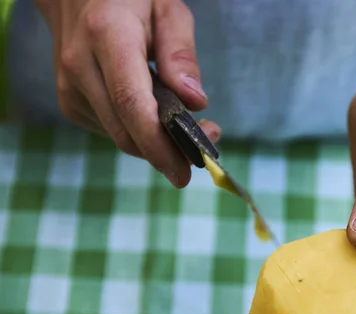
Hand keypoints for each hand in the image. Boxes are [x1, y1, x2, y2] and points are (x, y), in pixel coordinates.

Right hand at [34, 0, 220, 186]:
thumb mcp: (168, 9)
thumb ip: (181, 53)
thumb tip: (196, 102)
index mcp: (107, 35)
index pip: (131, 102)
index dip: (158, 143)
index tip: (186, 170)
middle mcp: (80, 65)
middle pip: (125, 130)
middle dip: (167, 152)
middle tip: (201, 151)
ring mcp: (69, 87)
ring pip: (120, 136)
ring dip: (155, 143)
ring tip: (186, 126)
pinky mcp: (70, 102)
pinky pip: (112, 130)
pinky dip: (138, 132)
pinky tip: (154, 113)